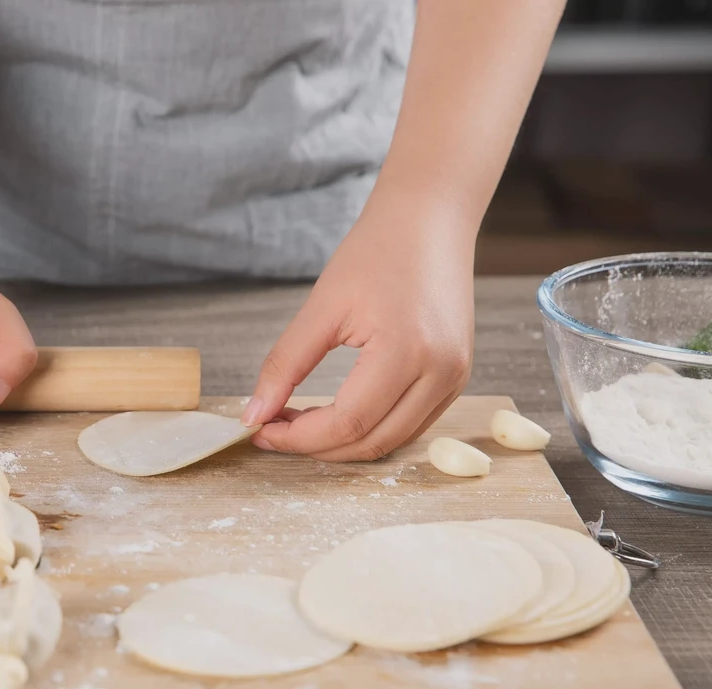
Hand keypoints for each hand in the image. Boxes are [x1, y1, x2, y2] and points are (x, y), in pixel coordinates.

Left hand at [241, 209, 474, 460]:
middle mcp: (441, 372)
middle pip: (371, 443)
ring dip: (343, 444)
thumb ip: (285, 365)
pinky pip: (410, 425)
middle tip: (274, 430)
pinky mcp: (457, 377)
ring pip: (392, 442)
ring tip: (300, 422)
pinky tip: (336, 413)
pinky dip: (371, 429)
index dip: (299, 438)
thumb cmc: (376, 251)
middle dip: (317, 447)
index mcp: (407, 350)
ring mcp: (455, 378)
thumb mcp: (321, 307)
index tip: (261, 432)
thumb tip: (254, 414)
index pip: (347, 423)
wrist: (429, 219)